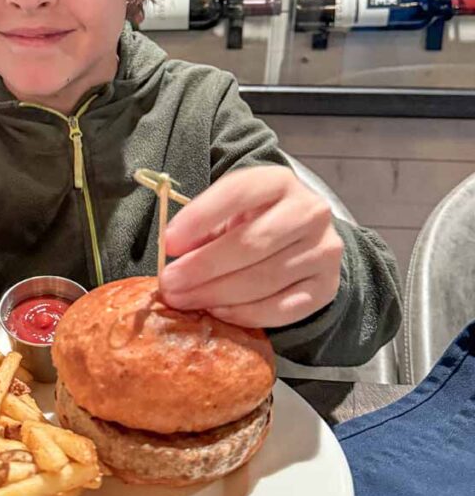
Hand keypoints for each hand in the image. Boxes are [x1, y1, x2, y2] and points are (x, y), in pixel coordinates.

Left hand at [159, 165, 342, 328]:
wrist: (302, 240)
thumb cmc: (255, 222)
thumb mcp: (229, 212)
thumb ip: (204, 227)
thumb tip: (173, 252)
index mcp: (279, 182)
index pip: (238, 193)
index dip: (200, 217)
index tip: (169, 243)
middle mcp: (309, 212)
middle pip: (251, 243)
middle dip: (202, 267)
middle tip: (170, 284)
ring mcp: (323, 251)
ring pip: (264, 278)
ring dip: (217, 294)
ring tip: (184, 300)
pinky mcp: (326, 287)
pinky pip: (282, 308)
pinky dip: (245, 313)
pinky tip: (218, 312)